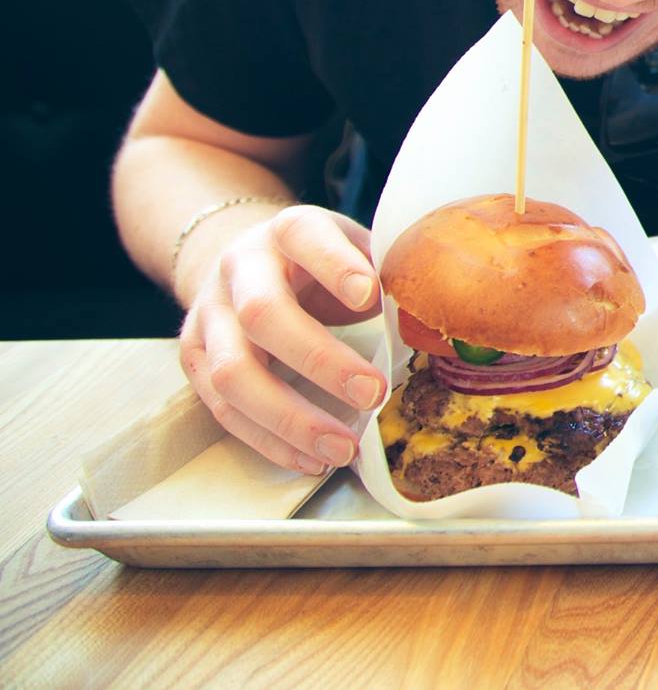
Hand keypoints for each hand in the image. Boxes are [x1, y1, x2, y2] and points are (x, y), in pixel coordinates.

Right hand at [178, 205, 385, 475]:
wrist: (244, 258)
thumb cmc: (318, 260)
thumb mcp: (352, 246)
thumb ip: (386, 271)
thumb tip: (432, 314)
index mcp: (287, 230)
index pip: (305, 235)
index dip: (335, 265)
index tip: (371, 295)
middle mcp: (238, 268)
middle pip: (263, 314)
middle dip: (320, 361)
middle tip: (373, 394)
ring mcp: (209, 315)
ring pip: (232, 372)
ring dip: (289, 418)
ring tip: (342, 447)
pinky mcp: (194, 358)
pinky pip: (222, 408)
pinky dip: (268, 440)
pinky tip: (310, 458)